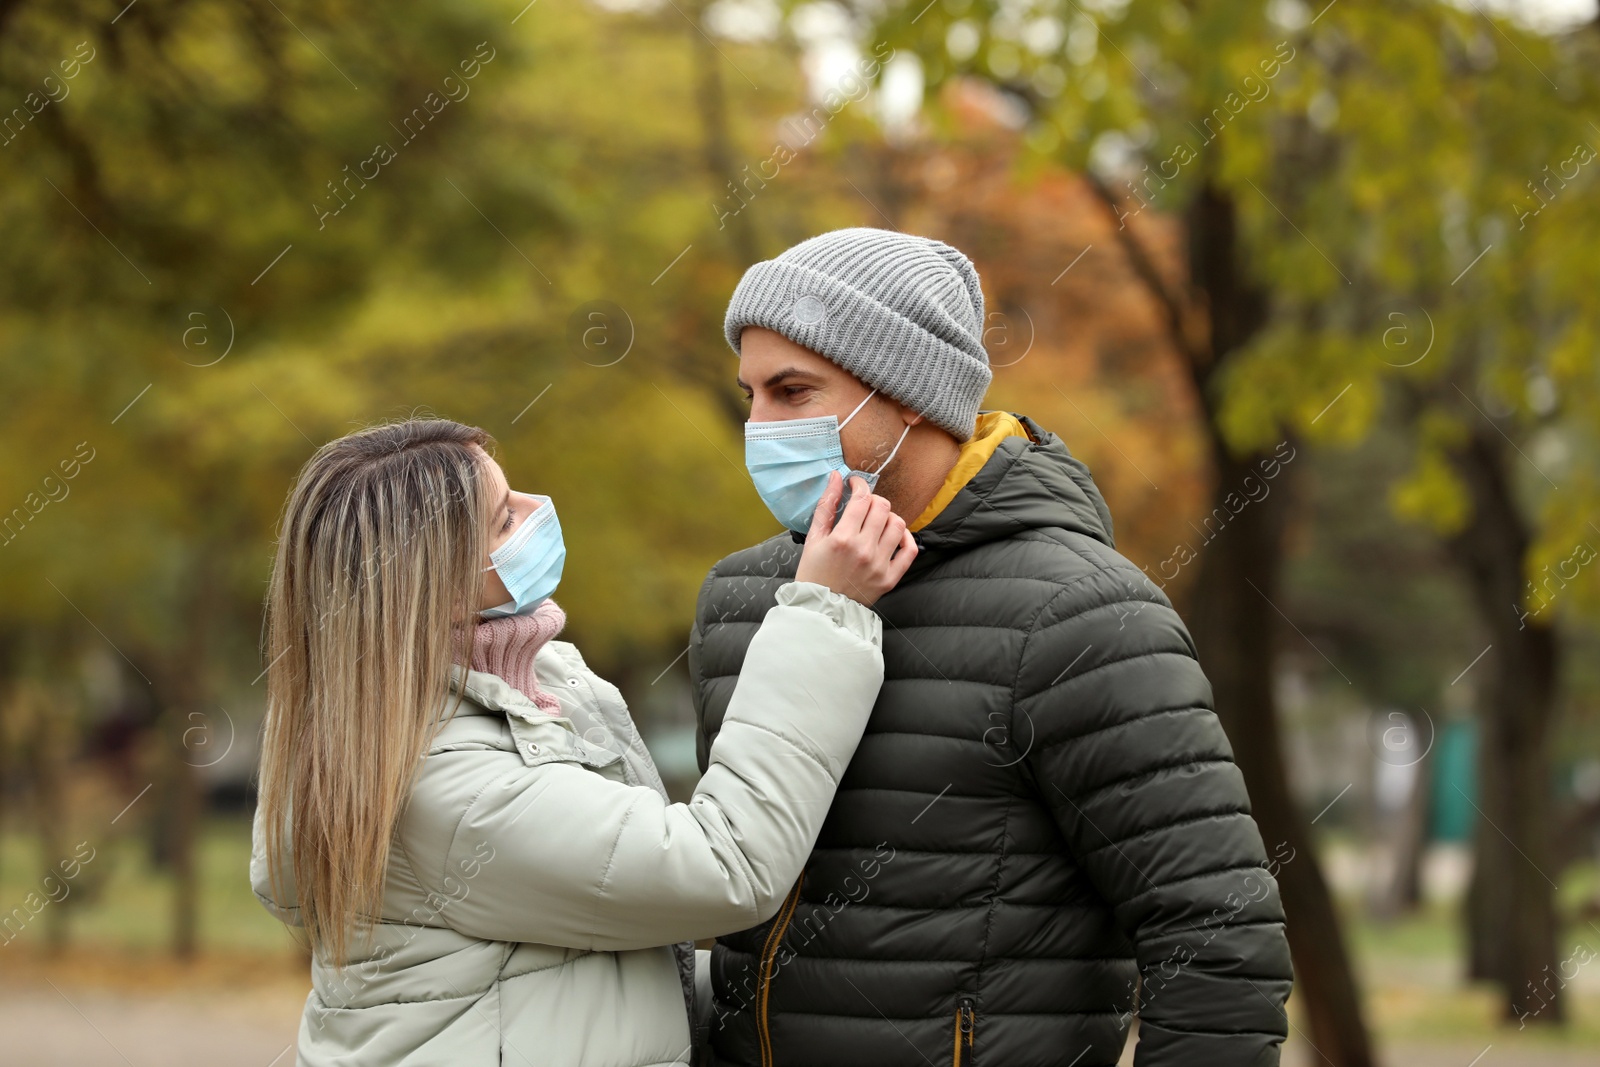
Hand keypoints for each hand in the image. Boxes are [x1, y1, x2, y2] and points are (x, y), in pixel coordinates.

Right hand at [794, 472, 917, 606]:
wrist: (821, 609)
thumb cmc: (814, 573)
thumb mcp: (813, 538)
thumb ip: (826, 505)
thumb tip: (836, 477)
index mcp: (843, 538)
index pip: (862, 498)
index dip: (860, 485)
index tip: (855, 485)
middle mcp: (864, 550)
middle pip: (882, 507)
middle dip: (873, 499)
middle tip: (864, 505)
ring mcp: (880, 565)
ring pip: (898, 524)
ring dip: (888, 516)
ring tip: (877, 521)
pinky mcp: (890, 578)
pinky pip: (910, 550)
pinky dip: (906, 537)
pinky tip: (894, 535)